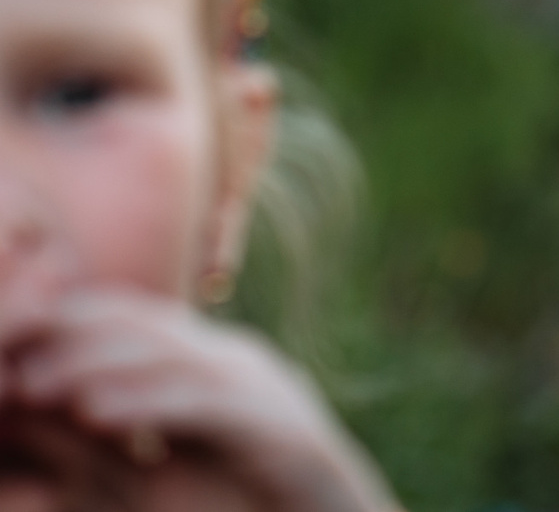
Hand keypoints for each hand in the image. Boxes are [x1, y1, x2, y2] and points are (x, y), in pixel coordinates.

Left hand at [0, 289, 395, 511]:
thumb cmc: (247, 505)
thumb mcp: (166, 468)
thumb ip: (115, 437)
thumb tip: (48, 411)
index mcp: (210, 362)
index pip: (133, 319)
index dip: (67, 323)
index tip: (8, 340)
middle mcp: (236, 361)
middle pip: (147, 326)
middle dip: (70, 337)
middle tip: (8, 361)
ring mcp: (261, 388)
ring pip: (173, 358)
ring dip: (96, 367)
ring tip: (34, 387)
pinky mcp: (278, 427)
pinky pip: (205, 405)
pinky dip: (148, 404)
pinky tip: (97, 416)